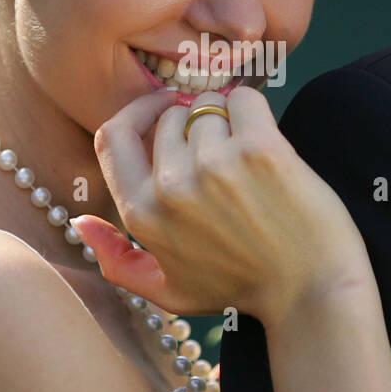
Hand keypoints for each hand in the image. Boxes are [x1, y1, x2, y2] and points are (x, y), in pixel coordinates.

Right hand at [71, 85, 369, 323]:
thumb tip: (78, 223)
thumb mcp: (170, 291)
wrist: (313, 292)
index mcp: (142, 215)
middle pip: (167, 117)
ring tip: (251, 160)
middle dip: (194, 123)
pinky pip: (244, 98)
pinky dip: (255, 110)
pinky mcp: (259, 149)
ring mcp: (214, 165)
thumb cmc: (243, 291)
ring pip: (208, 106)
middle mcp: (170, 188)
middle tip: (227, 153)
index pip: (112, 135)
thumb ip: (118, 261)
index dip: (137, 116)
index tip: (161, 114)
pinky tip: (269, 143)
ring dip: (229, 120)